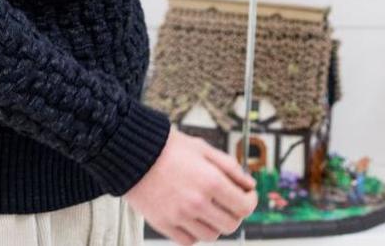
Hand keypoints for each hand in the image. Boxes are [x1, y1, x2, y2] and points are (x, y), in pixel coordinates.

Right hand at [125, 126, 256, 244]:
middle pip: (231, 225)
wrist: (132, 153)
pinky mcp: (164, 224)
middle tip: (229, 203)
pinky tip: (192, 217)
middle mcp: (197, 202)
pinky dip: (194, 233)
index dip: (251, 201)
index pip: (245, 207)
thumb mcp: (203, 148)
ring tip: (208, 209)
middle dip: (235, 214)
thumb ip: (230, 167)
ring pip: (211, 236)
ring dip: (215, 224)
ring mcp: (180, 216)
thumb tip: (249, 183)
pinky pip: (189, 240)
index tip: (247, 195)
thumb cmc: (168, 148)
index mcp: (211, 181)